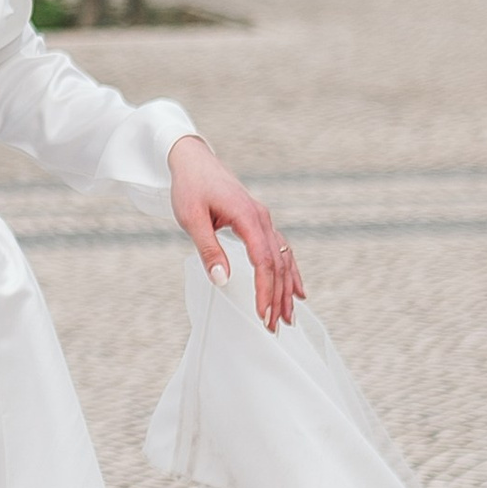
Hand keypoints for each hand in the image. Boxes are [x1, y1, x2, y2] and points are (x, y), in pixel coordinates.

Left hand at [168, 137, 303, 330]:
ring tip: (289, 317)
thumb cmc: (190, 187)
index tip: (262, 314)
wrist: (194, 161)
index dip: (265, 290)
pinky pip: (281, 251)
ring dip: (287, 289)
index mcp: (248, 217)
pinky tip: (296, 291)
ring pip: (283, 259)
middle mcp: (262, 219)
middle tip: (275, 326)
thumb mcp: (191, 218)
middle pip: (277, 264)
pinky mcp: (259, 223)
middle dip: (278, 297)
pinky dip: (289, 273)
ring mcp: (264, 221)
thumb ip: (208, 249)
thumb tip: (222, 280)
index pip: (263, 261)